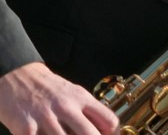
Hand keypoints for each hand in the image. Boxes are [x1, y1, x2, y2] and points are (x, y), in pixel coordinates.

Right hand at [0, 62, 118, 134]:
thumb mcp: (73, 93)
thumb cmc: (48, 88)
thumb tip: (103, 130)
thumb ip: (87, 110)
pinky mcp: (25, 127)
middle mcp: (66, 107)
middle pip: (90, 134)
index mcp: (81, 98)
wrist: (17, 76)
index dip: (113, 134)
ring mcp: (45, 117)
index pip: (108, 119)